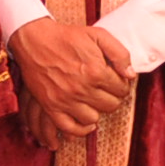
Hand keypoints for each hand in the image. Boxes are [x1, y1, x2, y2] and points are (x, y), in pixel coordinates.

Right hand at [8, 19, 131, 146]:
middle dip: (111, 97)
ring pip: (93, 118)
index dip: (121, 84)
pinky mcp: (50, 106)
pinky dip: (79, 129)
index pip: (122, 90)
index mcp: (96, 72)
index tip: (113, 80)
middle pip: (111, 105)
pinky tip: (85, 122)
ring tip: (92, 101)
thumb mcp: (98, 35)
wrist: (34, 40)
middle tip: (103, 90)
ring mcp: (65, 99)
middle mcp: (82, 89)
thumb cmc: (66, 37)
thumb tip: (130, 75)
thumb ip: (120, 53)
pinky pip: (69, 127)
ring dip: (96, 110)